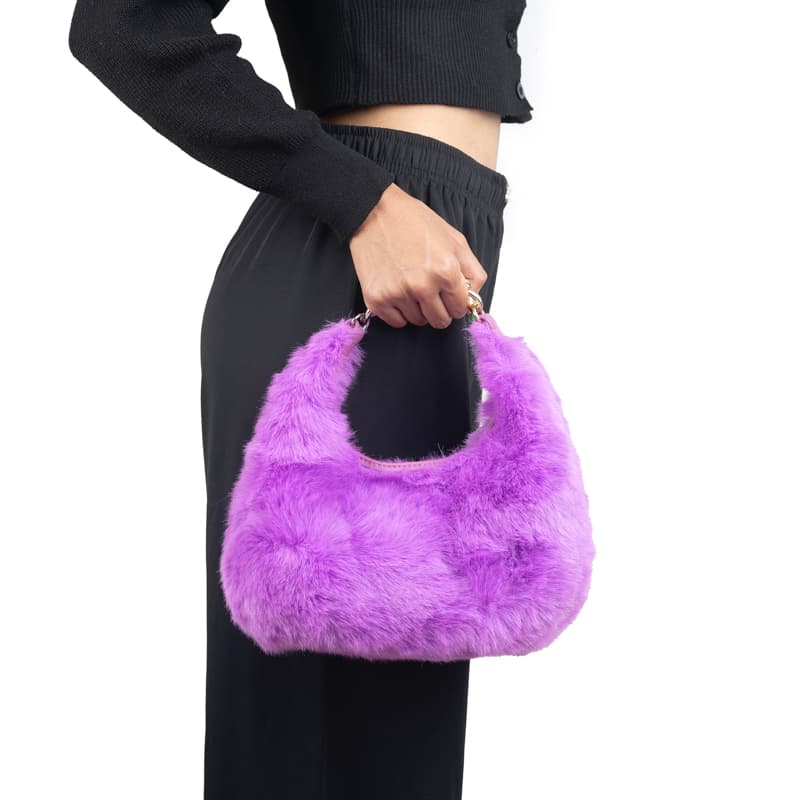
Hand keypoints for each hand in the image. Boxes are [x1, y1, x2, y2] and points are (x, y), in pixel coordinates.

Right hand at [348, 183, 487, 328]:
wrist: (374, 213)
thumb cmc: (414, 222)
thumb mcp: (454, 239)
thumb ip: (472, 272)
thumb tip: (474, 300)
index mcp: (446, 271)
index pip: (459, 309)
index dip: (455, 302)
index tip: (448, 294)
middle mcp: (422, 286)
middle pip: (439, 321)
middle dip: (439, 308)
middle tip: (430, 290)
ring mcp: (397, 294)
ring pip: (418, 321)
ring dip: (418, 309)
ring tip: (410, 284)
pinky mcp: (377, 299)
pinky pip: (396, 322)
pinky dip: (398, 311)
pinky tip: (396, 290)